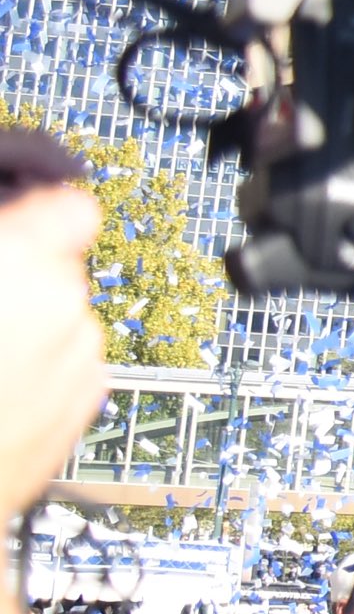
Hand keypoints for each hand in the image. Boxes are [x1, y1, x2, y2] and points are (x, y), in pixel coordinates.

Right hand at [0, 184, 104, 518]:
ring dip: (27, 329)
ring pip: (61, 319)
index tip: (15, 228)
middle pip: (55, 268)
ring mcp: (80, 359)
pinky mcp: (85, 404)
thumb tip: (9, 227)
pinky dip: (36, 372)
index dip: (37, 218)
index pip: (68, 209)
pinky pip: (66, 366)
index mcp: (18, 263)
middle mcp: (63, 306)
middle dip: (18, 281)